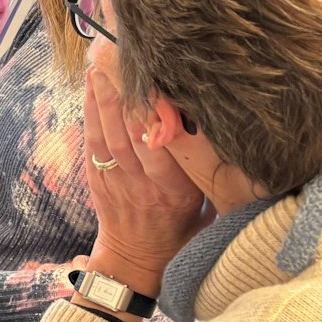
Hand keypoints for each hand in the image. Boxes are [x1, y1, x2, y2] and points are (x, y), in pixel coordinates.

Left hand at [82, 67, 210, 296]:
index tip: (155, 87)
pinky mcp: (97, 180)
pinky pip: (91, 143)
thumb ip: (209, 172)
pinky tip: (92, 86)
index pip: (161, 150)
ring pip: (105, 137)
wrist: (137, 261)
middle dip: (122, 98)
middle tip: (120, 60)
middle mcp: (142, 184)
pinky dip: (90, 114)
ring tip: (100, 64)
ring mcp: (115, 182)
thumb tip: (230, 130)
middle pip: (128, 137)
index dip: (154, 119)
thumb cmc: (181, 229)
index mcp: (173, 192)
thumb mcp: (207, 206)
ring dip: (102, 100)